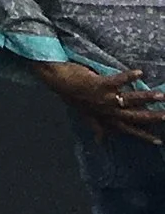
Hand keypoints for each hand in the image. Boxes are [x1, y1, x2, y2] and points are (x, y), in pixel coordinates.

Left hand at [35, 59, 164, 141]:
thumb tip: (100, 140)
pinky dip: (129, 76)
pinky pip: (118, 80)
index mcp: (106, 118)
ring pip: (130, 99)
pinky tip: (139, 72)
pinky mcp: (100, 83)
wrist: (58, 81)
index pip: (129, 129)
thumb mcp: (85, 115)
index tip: (159, 141)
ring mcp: (105, 97)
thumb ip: (96, 126)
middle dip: (152, 117)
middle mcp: (108, 110)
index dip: (144, 136)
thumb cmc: (72, 96)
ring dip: (146, 96)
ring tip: (161, 95)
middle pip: (134, 115)